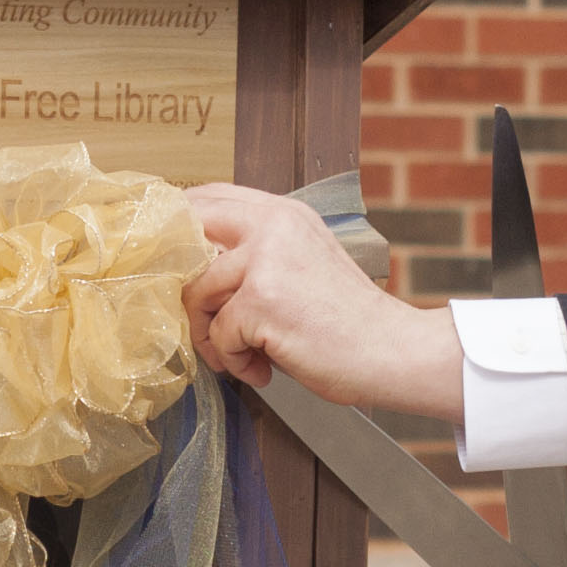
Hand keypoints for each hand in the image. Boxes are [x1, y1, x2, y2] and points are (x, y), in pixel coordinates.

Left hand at [182, 182, 460, 420]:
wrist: (390, 351)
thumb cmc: (347, 320)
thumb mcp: (303, 263)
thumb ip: (257, 253)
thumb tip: (194, 267)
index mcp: (284, 212)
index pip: (209, 197)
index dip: (180, 229)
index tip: (175, 263)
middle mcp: (273, 226)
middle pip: (187, 236)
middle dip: (183, 283)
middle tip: (202, 319)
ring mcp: (266, 260)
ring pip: (197, 292)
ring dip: (211, 335)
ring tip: (241, 356)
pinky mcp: (262, 301)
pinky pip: (219, 335)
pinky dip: (235, 361)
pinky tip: (264, 368)